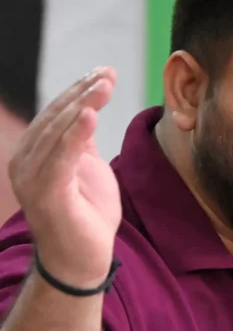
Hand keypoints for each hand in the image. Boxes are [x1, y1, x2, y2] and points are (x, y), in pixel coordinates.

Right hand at [8, 67, 120, 286]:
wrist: (83, 259)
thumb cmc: (86, 214)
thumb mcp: (87, 167)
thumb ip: (81, 141)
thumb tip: (86, 108)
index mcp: (35, 153)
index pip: (57, 113)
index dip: (80, 90)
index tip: (105, 71)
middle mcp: (26, 162)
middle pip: (56, 118)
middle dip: (83, 92)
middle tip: (108, 73)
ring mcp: (33, 179)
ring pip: (58, 133)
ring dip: (82, 105)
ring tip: (104, 85)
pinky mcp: (47, 195)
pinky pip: (61, 159)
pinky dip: (75, 135)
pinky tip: (90, 115)